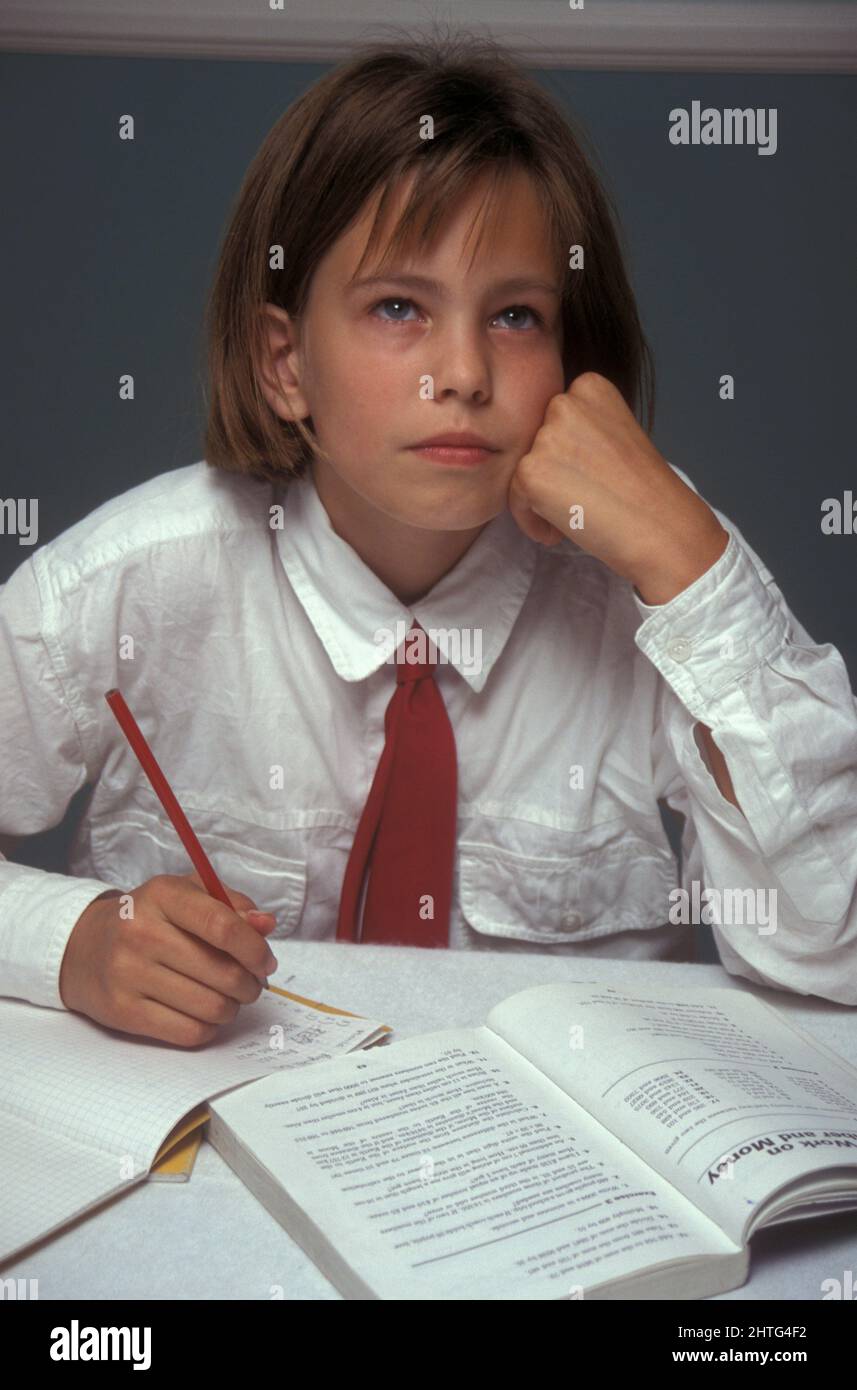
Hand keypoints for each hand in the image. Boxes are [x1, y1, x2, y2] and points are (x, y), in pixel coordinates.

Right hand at [59, 870, 278, 1046]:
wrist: (83, 948)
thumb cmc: (149, 920)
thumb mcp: (186, 895)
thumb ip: (232, 906)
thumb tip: (266, 925)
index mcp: (163, 896)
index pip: (223, 927)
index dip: (255, 950)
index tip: (266, 962)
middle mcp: (142, 933)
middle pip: (224, 973)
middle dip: (250, 984)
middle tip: (250, 983)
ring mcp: (129, 974)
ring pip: (212, 1007)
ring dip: (232, 1007)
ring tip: (227, 997)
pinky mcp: (123, 1011)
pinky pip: (189, 1032)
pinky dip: (209, 1027)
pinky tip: (204, 1012)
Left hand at [507, 372, 728, 602]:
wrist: (662, 527)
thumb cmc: (645, 491)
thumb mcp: (616, 434)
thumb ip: (582, 428)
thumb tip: (545, 446)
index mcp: (590, 386)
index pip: (555, 419)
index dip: (568, 453)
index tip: (589, 476)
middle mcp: (564, 402)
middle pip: (535, 442)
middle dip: (552, 473)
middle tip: (582, 498)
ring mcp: (546, 437)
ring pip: (524, 469)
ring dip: (541, 498)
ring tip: (577, 513)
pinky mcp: (530, 471)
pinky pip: (514, 498)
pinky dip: (532, 520)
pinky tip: (561, 531)